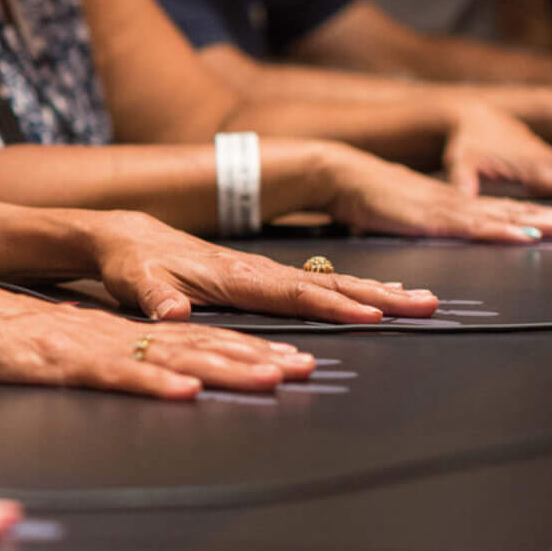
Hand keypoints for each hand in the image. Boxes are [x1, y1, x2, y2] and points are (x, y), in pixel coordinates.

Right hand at [0, 263, 319, 396]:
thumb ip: (91, 364)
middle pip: (193, 348)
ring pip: (166, 358)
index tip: (288, 363)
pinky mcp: (56, 362)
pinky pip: (112, 375)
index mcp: (108, 336)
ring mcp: (84, 347)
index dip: (241, 353)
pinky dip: (151, 384)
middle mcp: (107, 337)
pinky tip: (184, 391)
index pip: (188, 343)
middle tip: (305, 368)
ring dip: (222, 368)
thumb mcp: (49, 351)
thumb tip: (138, 380)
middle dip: (253, 359)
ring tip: (270, 378)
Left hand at [86, 208, 436, 323]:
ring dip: (377, 290)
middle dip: (377, 295)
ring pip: (330, 281)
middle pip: (327, 283)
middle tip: (426, 304)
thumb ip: (154, 298)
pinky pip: (320, 282)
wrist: (125, 235)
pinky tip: (382, 296)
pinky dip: (355, 289)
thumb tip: (172, 313)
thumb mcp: (134, 281)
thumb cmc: (131, 262)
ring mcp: (264, 271)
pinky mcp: (265, 275)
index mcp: (233, 275)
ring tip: (421, 299)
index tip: (372, 316)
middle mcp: (257, 270)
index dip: (332, 306)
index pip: (292, 292)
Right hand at [324, 146, 551, 242]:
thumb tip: (457, 250)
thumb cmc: (377, 201)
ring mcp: (452, 209)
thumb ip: (442, 232)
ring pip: (512, 217)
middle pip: (529, 212)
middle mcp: (468, 204)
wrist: (342, 174)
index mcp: (467, 206)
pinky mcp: (432, 218)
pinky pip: (476, 226)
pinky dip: (505, 230)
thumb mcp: (417, 220)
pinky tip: (529, 235)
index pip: (522, 211)